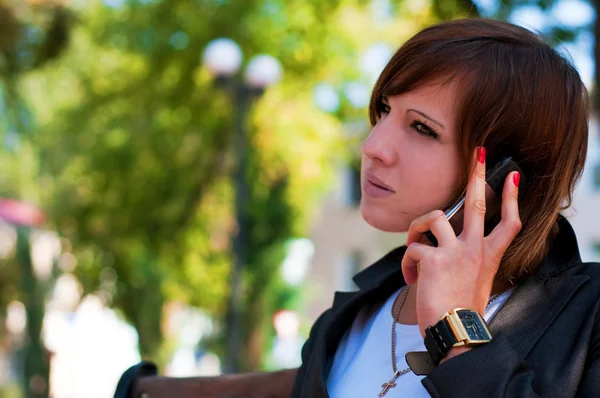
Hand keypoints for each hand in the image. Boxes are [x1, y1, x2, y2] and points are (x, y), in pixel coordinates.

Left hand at [401, 147, 521, 336]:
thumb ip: (462, 259)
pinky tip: (409, 278)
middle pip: (476, 204)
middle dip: (477, 175)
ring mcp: (455, 252)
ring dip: (417, 228)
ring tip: (414, 245)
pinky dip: (406, 263)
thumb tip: (435, 244)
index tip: (514, 177)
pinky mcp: (433, 259)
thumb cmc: (458, 310)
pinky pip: (413, 248)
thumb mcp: (472, 281)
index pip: (508, 221)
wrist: (454, 333)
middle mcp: (475, 249)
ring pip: (433, 217)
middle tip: (478, 152)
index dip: (511, 198)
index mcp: (488, 255)